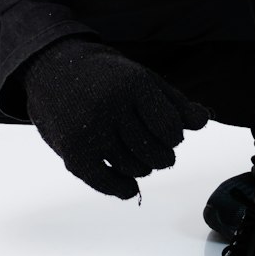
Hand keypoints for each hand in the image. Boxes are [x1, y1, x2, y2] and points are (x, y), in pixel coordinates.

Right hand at [16, 36, 210, 198]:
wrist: (51, 67)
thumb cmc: (104, 75)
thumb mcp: (142, 78)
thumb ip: (173, 102)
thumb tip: (203, 121)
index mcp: (133, 84)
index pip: (170, 128)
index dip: (173, 136)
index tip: (167, 134)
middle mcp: (112, 106)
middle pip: (155, 152)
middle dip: (161, 156)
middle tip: (156, 151)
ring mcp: (90, 129)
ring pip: (133, 168)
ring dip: (142, 169)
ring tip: (137, 157)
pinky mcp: (72, 151)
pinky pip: (105, 181)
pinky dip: (122, 188)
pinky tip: (128, 186)